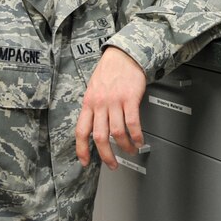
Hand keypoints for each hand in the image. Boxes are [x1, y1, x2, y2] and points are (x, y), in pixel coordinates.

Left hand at [75, 47, 146, 169]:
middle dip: (106, 155)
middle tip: (112, 164)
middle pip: (100, 136)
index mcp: (89, 103)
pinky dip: (136, 135)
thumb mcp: (94, 89)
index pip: (81, 131)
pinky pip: (133, 123)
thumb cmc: (110, 71)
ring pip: (117, 132)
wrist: (124, 55)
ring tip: (130, 151)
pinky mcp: (130, 99)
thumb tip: (95, 126)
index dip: (82, 149)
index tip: (85, 162)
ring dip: (124, 146)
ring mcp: (115, 102)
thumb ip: (93, 107)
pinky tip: (140, 140)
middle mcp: (100, 104)